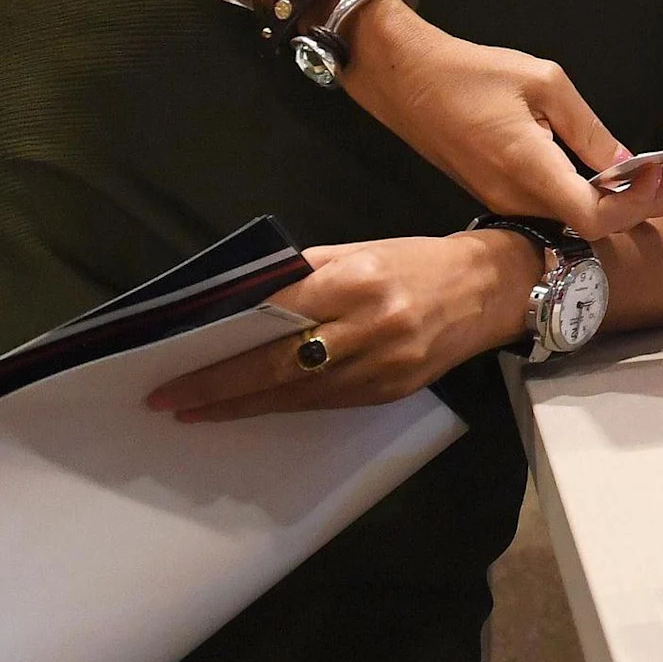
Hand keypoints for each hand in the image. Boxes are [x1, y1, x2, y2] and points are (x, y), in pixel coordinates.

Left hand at [146, 230, 535, 421]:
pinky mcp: (391, 391)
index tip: (178, 360)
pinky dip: (284, 405)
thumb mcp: (361, 251)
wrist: (492, 290)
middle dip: (219, 387)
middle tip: (170, 399)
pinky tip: (255, 406)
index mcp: (357, 280)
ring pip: (297, 394)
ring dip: (242, 405)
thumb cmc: (419, 262)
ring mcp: (382, 365)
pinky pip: (325, 403)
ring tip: (197, 410)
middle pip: (278, 365)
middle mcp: (370, 325)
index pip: (274, 315)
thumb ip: (304, 275)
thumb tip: (240, 300)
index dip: (224, 343)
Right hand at [338, 0, 662, 235]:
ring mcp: (504, 200)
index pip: (596, 218)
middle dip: (648, 201)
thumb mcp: (544, 83)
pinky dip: (595, 197)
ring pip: (576, 219)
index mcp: (529, 169)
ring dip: (625, 201)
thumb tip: (623, 164)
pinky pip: (555, 207)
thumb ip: (588, 129)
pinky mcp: (498, 193)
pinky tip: (620, 177)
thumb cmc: (470, 73)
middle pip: (593, 224)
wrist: (406, 78)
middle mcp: (515, 197)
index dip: (640, 202)